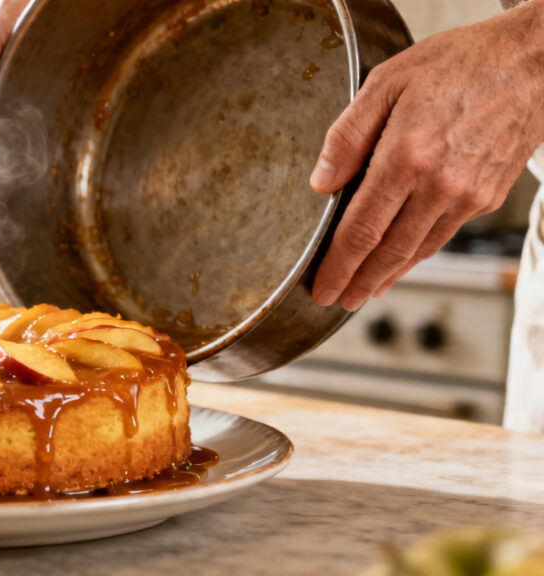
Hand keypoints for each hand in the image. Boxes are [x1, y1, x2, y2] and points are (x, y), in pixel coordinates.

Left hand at [310, 1, 543, 310]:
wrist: (531, 62)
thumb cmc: (458, 65)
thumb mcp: (385, 83)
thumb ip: (347, 137)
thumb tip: (321, 184)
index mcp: (406, 158)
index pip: (361, 229)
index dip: (337, 265)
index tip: (320, 286)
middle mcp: (439, 185)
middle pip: (388, 251)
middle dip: (357, 282)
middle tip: (334, 300)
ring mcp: (467, 195)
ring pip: (418, 250)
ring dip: (386, 275)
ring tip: (362, 290)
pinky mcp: (487, 198)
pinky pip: (442, 235)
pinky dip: (417, 254)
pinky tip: (400, 260)